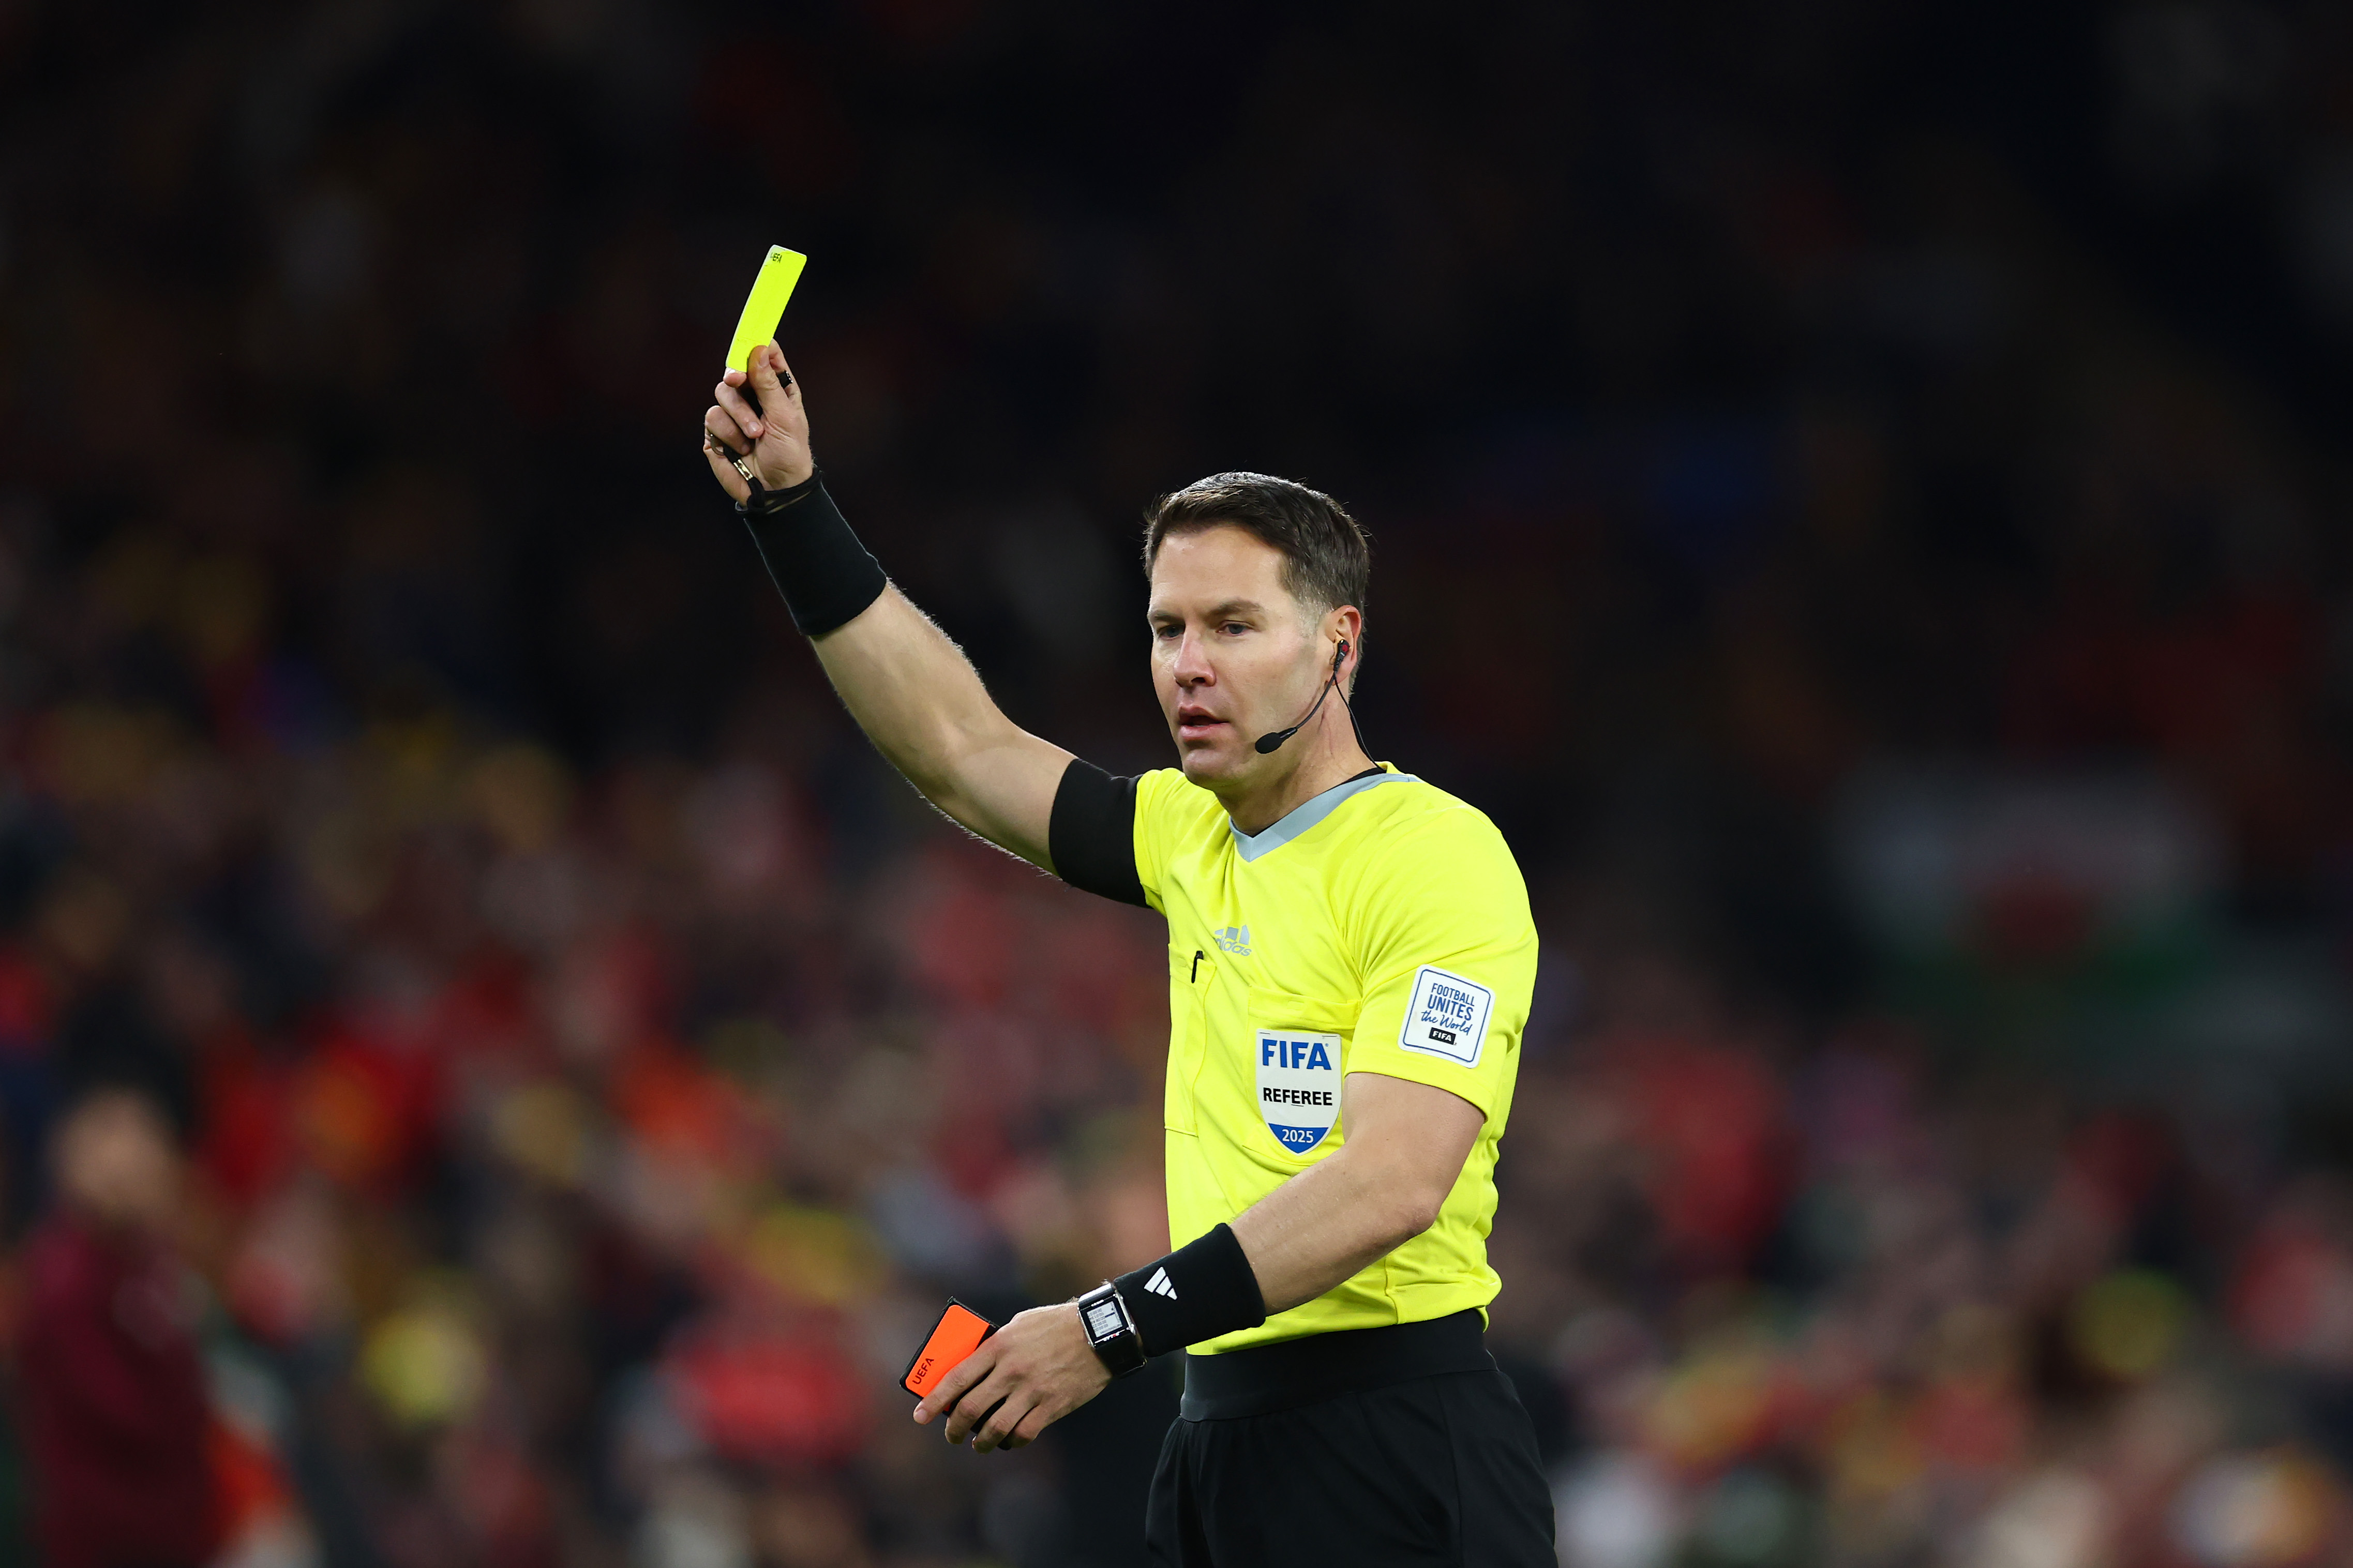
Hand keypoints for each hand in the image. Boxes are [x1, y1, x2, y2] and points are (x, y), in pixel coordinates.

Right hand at [704, 341, 813, 499]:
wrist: (774, 490)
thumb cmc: (789, 454)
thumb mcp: (785, 417)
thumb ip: (769, 384)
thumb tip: (758, 350)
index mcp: (776, 390)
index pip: (764, 358)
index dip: (756, 345)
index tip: (750, 339)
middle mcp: (754, 398)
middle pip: (735, 372)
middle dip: (737, 379)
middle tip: (737, 380)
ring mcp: (733, 414)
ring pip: (721, 395)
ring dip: (737, 417)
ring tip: (754, 437)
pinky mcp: (717, 432)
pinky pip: (711, 419)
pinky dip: (726, 434)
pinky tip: (741, 449)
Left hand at [912, 1302, 1111, 1452]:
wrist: (1100, 1333)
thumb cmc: (1057, 1325)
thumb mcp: (1020, 1324)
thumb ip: (997, 1344)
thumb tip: (975, 1366)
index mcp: (999, 1345)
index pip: (956, 1377)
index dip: (934, 1400)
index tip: (920, 1415)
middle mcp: (1011, 1370)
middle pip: (970, 1408)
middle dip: (954, 1428)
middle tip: (952, 1435)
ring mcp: (1032, 1391)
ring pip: (995, 1428)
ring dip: (981, 1442)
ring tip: (978, 1444)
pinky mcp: (1052, 1406)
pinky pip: (1024, 1433)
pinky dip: (1012, 1441)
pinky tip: (1009, 1440)